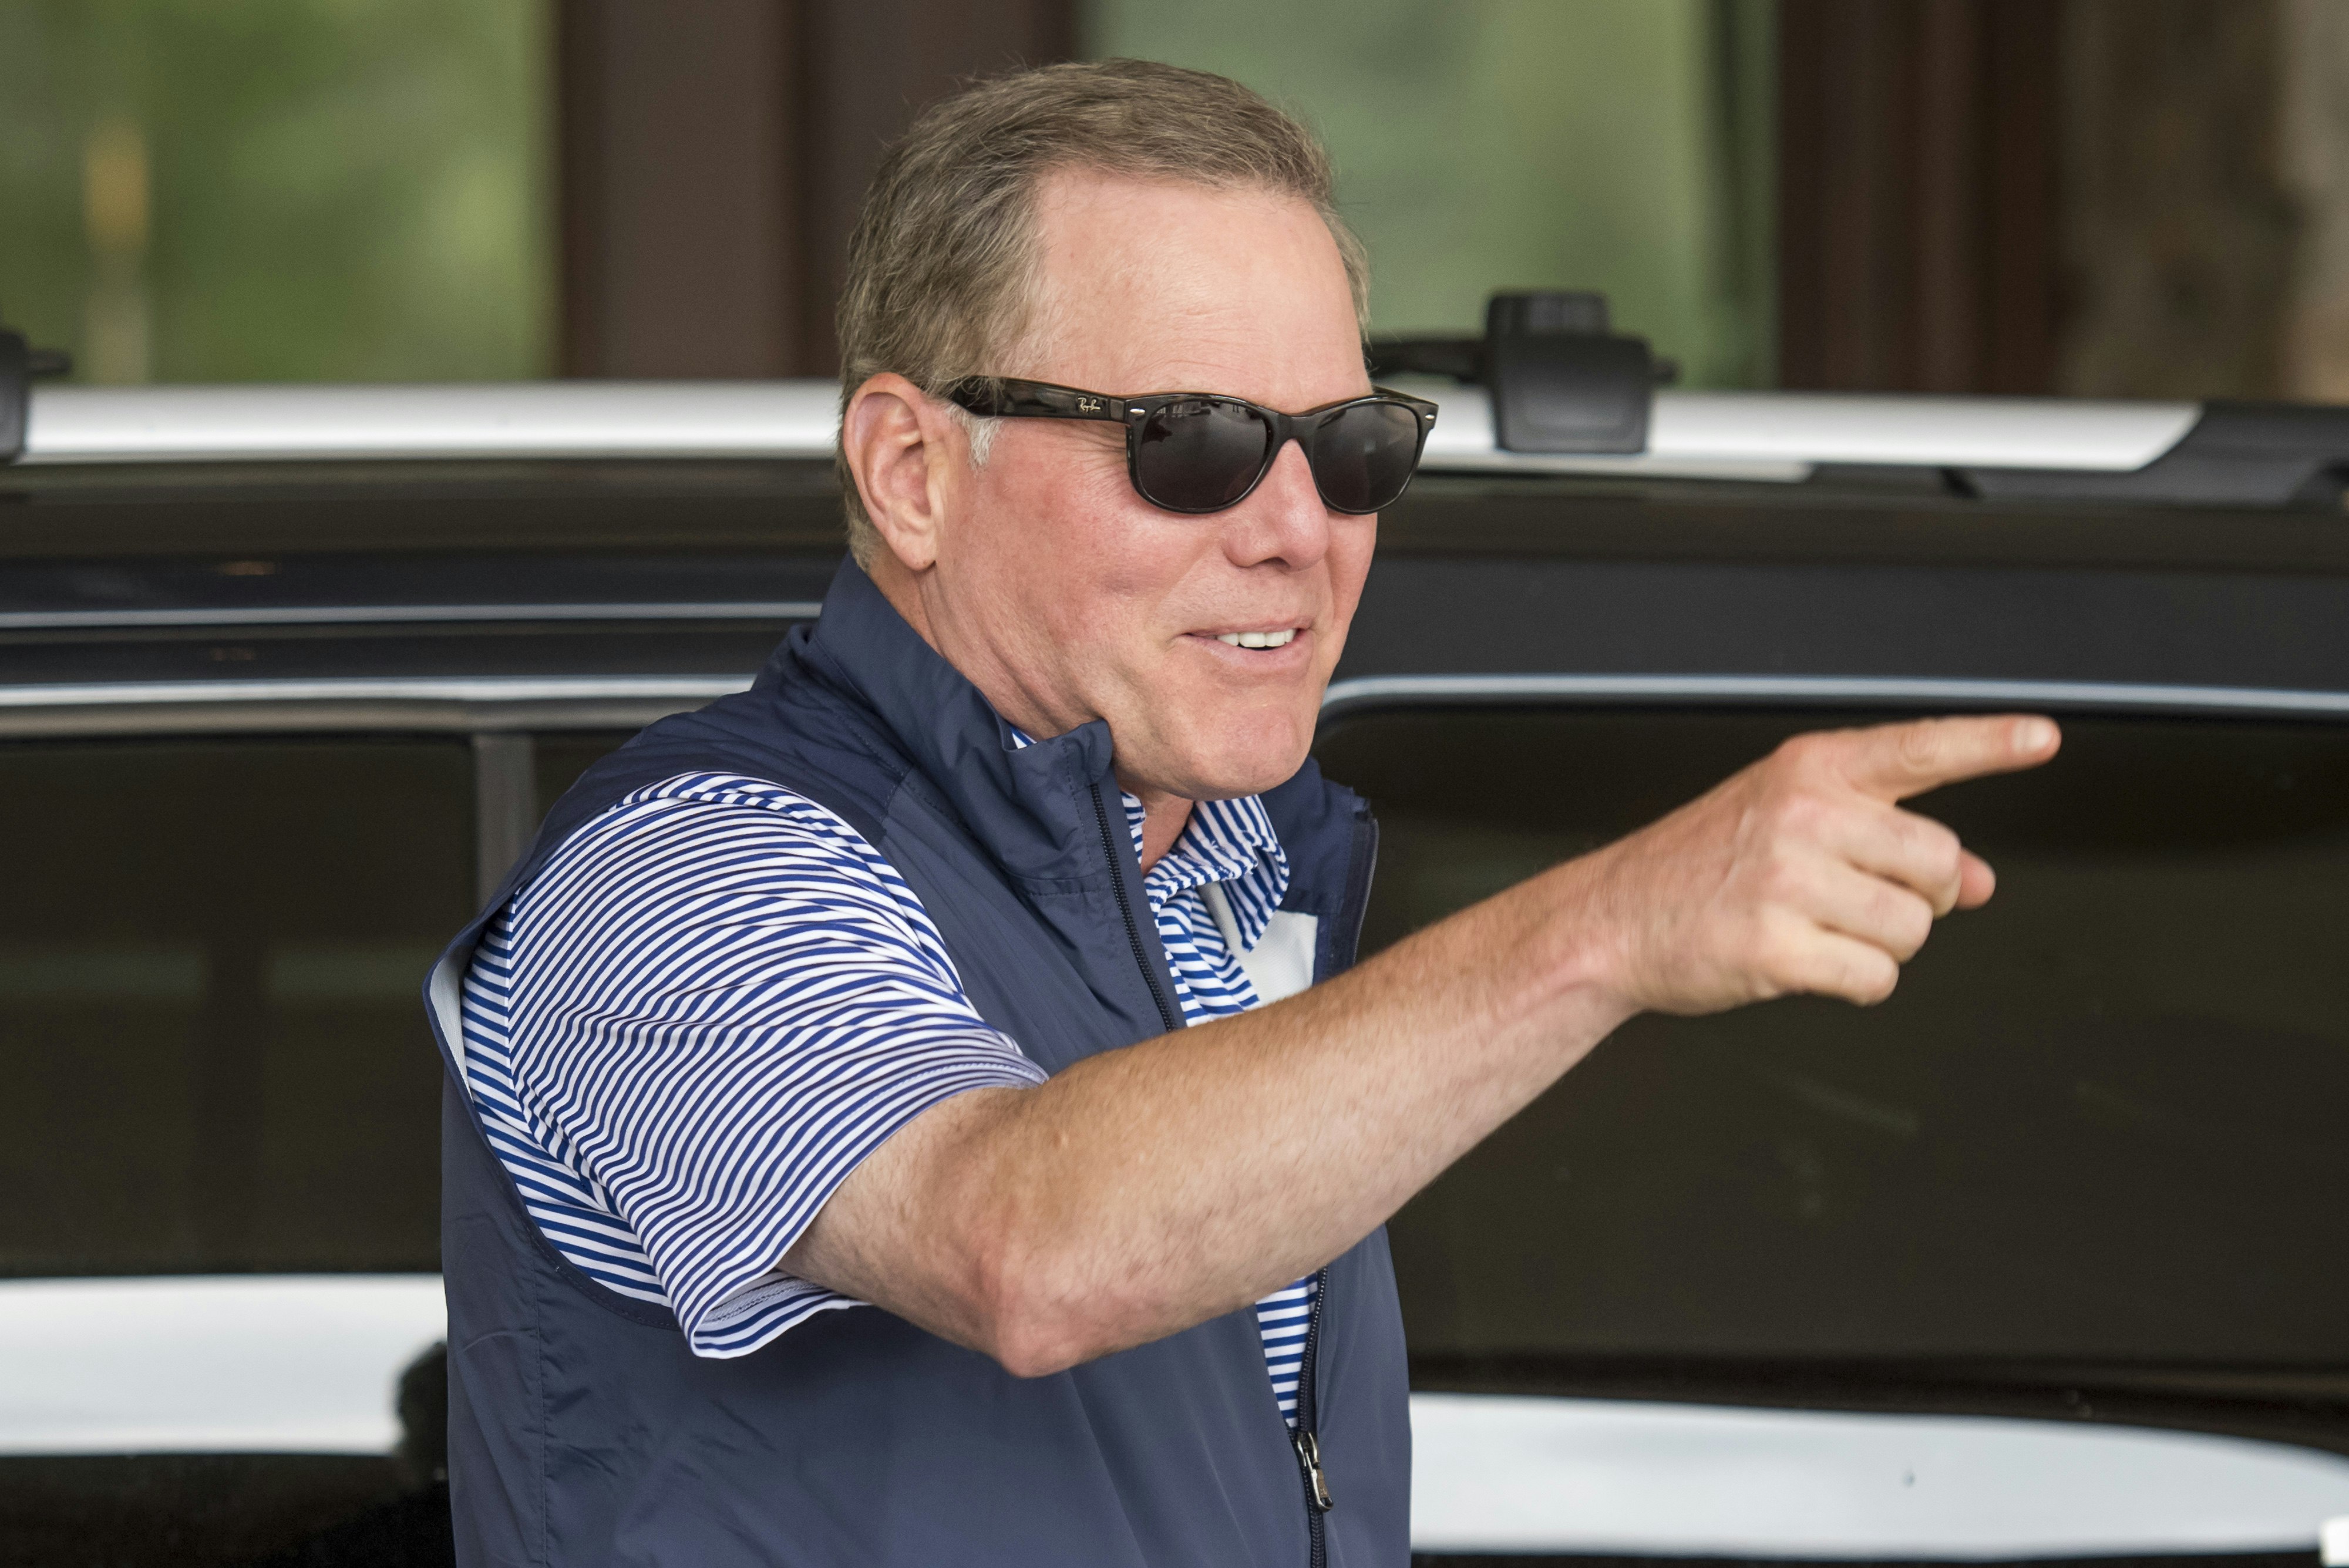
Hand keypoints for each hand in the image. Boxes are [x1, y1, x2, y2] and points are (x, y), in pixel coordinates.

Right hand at [1588, 714, 2061, 1012]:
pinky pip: (1875, 977)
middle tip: (1864, 898)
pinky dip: (1856, 982)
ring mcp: (1787, 879)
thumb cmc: (1704, 869)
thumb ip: (1890, 841)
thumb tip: (1979, 880)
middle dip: (1920, 895)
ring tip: (1823, 930)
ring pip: (1914, 928)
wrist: (1613, 919)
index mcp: (1808, 769)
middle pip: (1936, 861)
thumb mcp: (1793, 828)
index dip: (1989, 741)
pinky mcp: (1776, 946)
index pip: (1918, 748)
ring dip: (1885, 945)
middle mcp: (1801, 813)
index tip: (2042, 736)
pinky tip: (1807, 961)